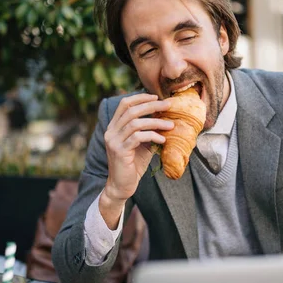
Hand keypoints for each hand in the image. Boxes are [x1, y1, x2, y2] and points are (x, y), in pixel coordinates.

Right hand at [100, 94, 173, 227]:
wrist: (122, 186)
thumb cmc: (133, 164)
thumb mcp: (141, 144)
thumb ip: (147, 130)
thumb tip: (165, 117)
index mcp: (114, 127)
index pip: (124, 104)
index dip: (140, 97)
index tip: (157, 97)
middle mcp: (111, 132)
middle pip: (131, 110)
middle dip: (151, 105)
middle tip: (168, 105)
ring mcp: (113, 141)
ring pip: (135, 123)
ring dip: (156, 122)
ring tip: (170, 125)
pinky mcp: (119, 152)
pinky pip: (137, 138)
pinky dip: (152, 136)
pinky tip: (162, 140)